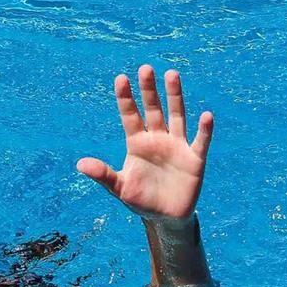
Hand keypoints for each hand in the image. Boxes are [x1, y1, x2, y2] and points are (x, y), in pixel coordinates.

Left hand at [77, 65, 212, 221]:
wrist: (165, 218)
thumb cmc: (141, 200)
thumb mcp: (120, 189)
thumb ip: (104, 175)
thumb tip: (80, 164)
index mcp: (137, 144)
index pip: (130, 116)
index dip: (126, 98)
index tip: (120, 78)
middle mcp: (157, 139)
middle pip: (153, 110)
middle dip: (149, 90)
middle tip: (145, 68)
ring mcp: (177, 147)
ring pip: (176, 116)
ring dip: (175, 97)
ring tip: (172, 74)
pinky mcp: (194, 160)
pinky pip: (200, 142)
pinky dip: (204, 130)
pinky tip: (206, 116)